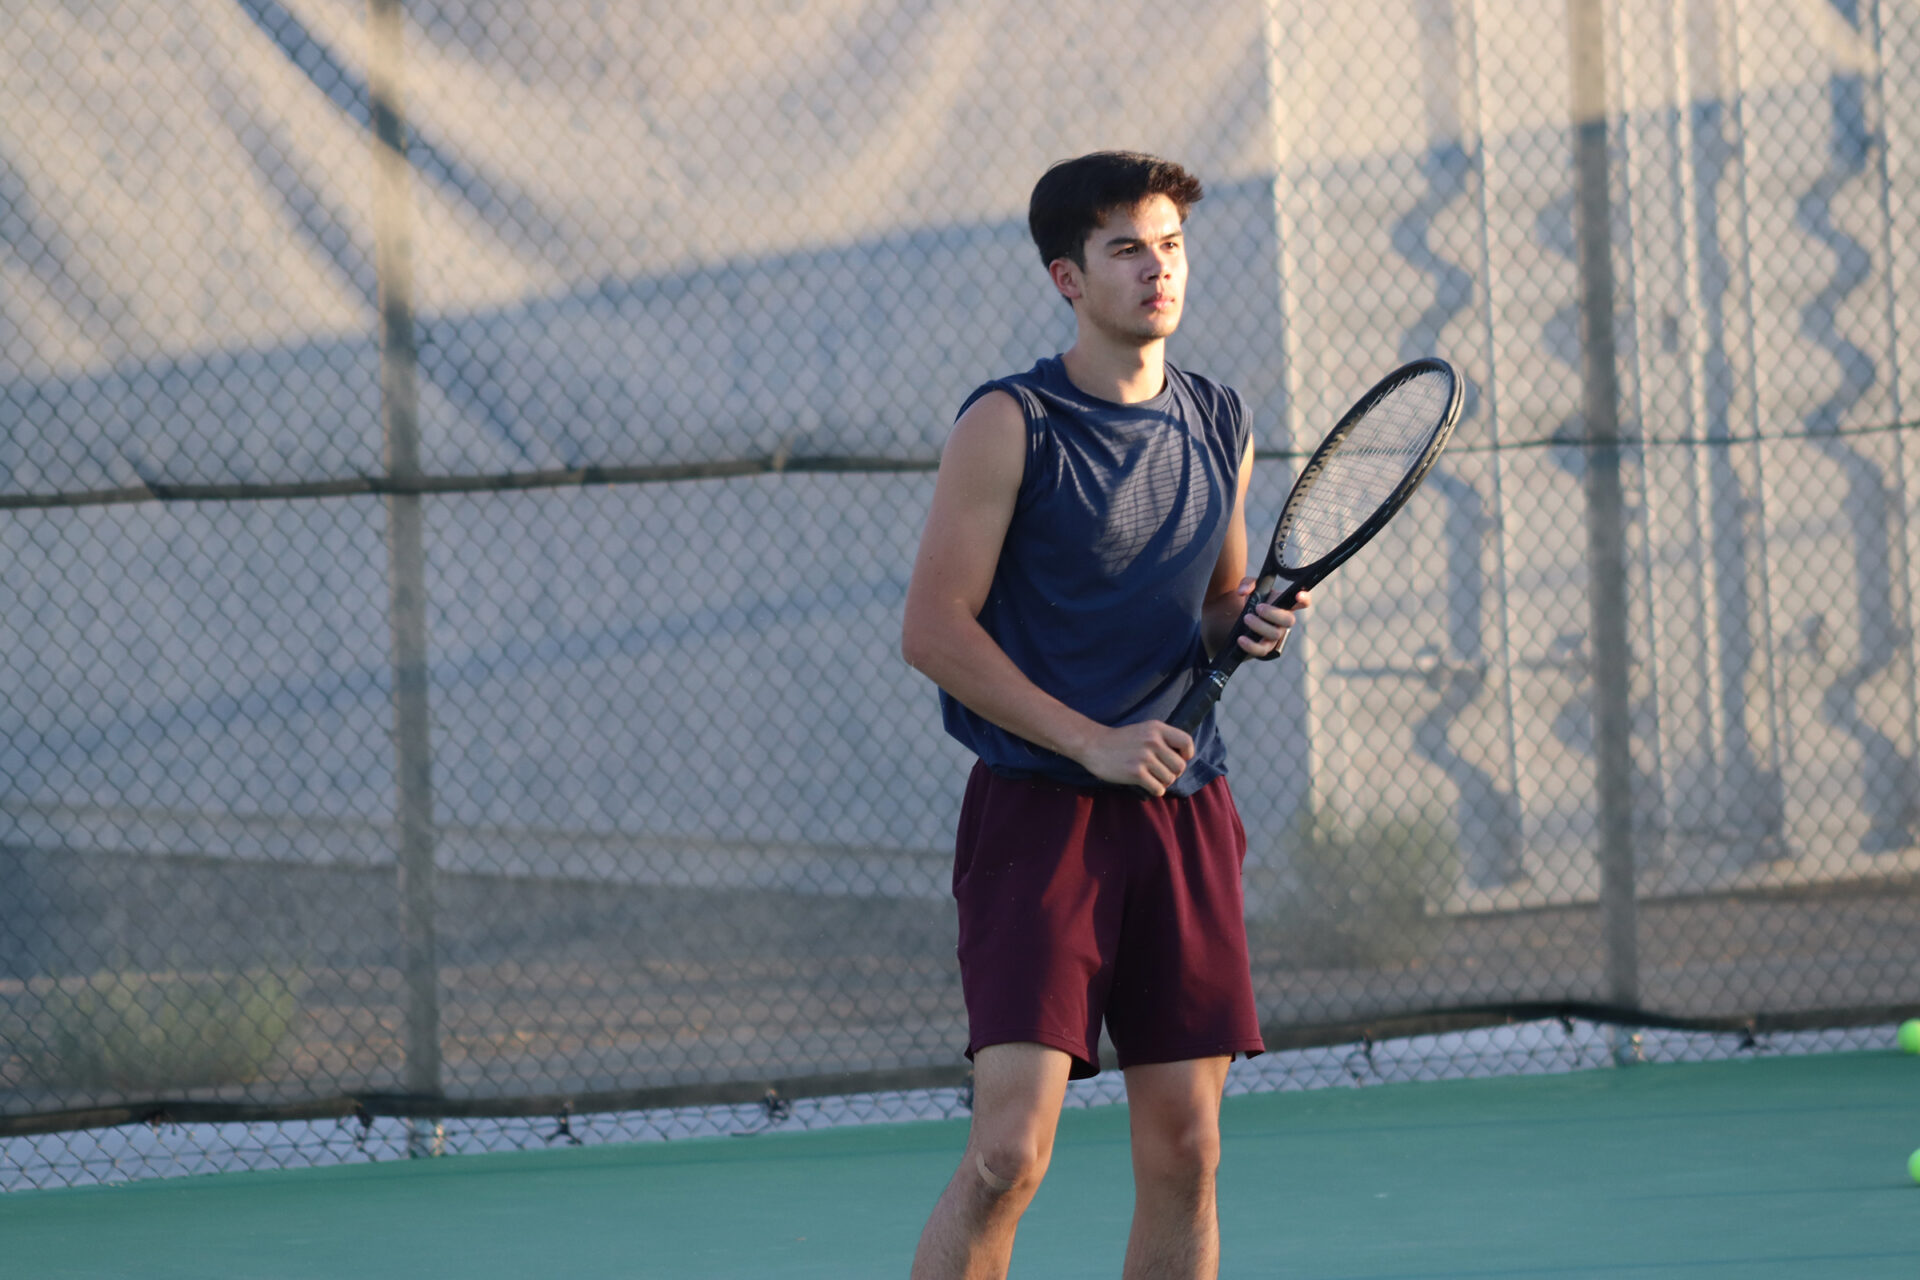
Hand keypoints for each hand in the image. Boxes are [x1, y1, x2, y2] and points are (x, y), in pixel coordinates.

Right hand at [1074, 721, 1194, 796]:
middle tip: (1161, 772)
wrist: (1093, 744)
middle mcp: (1152, 741)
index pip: (1186, 742)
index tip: (1178, 759)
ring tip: (1152, 778)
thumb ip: (1163, 739)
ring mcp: (1144, 757)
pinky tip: (1148, 785)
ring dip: (1163, 782)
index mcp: (1156, 728)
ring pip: (1169, 779)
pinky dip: (1156, 790)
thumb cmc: (1121, 740)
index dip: (1186, 754)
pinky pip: (1158, 788)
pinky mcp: (1135, 773)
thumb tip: (1183, 758)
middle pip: (1180, 766)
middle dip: (1173, 773)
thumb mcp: (1144, 730)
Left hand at [1236, 585, 1311, 659]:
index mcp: (1286, 604)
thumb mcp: (1251, 588)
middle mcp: (1285, 620)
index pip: (1303, 602)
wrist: (1241, 619)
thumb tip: (1243, 592)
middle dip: (1273, 614)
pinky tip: (1241, 639)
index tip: (1298, 595)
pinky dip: (1251, 645)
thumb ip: (1248, 584)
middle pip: (1289, 621)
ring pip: (1275, 634)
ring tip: (1246, 618)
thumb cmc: (1254, 601)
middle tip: (1258, 607)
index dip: (1305, 599)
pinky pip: (1262, 650)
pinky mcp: (1265, 647)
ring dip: (1259, 626)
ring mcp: (1277, 634)